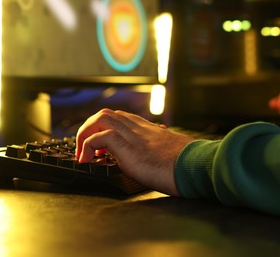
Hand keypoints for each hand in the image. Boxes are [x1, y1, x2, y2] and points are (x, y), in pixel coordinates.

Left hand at [75, 109, 194, 195]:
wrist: (196, 166)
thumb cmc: (187, 163)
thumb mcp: (171, 151)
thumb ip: (160, 148)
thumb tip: (158, 153)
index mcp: (147, 129)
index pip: (119, 118)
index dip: (103, 129)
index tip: (99, 148)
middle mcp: (138, 128)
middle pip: (106, 114)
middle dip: (89, 128)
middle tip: (85, 148)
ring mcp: (133, 135)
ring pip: (100, 118)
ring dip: (85, 134)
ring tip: (82, 153)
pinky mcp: (129, 147)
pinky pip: (100, 137)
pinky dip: (88, 146)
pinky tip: (88, 160)